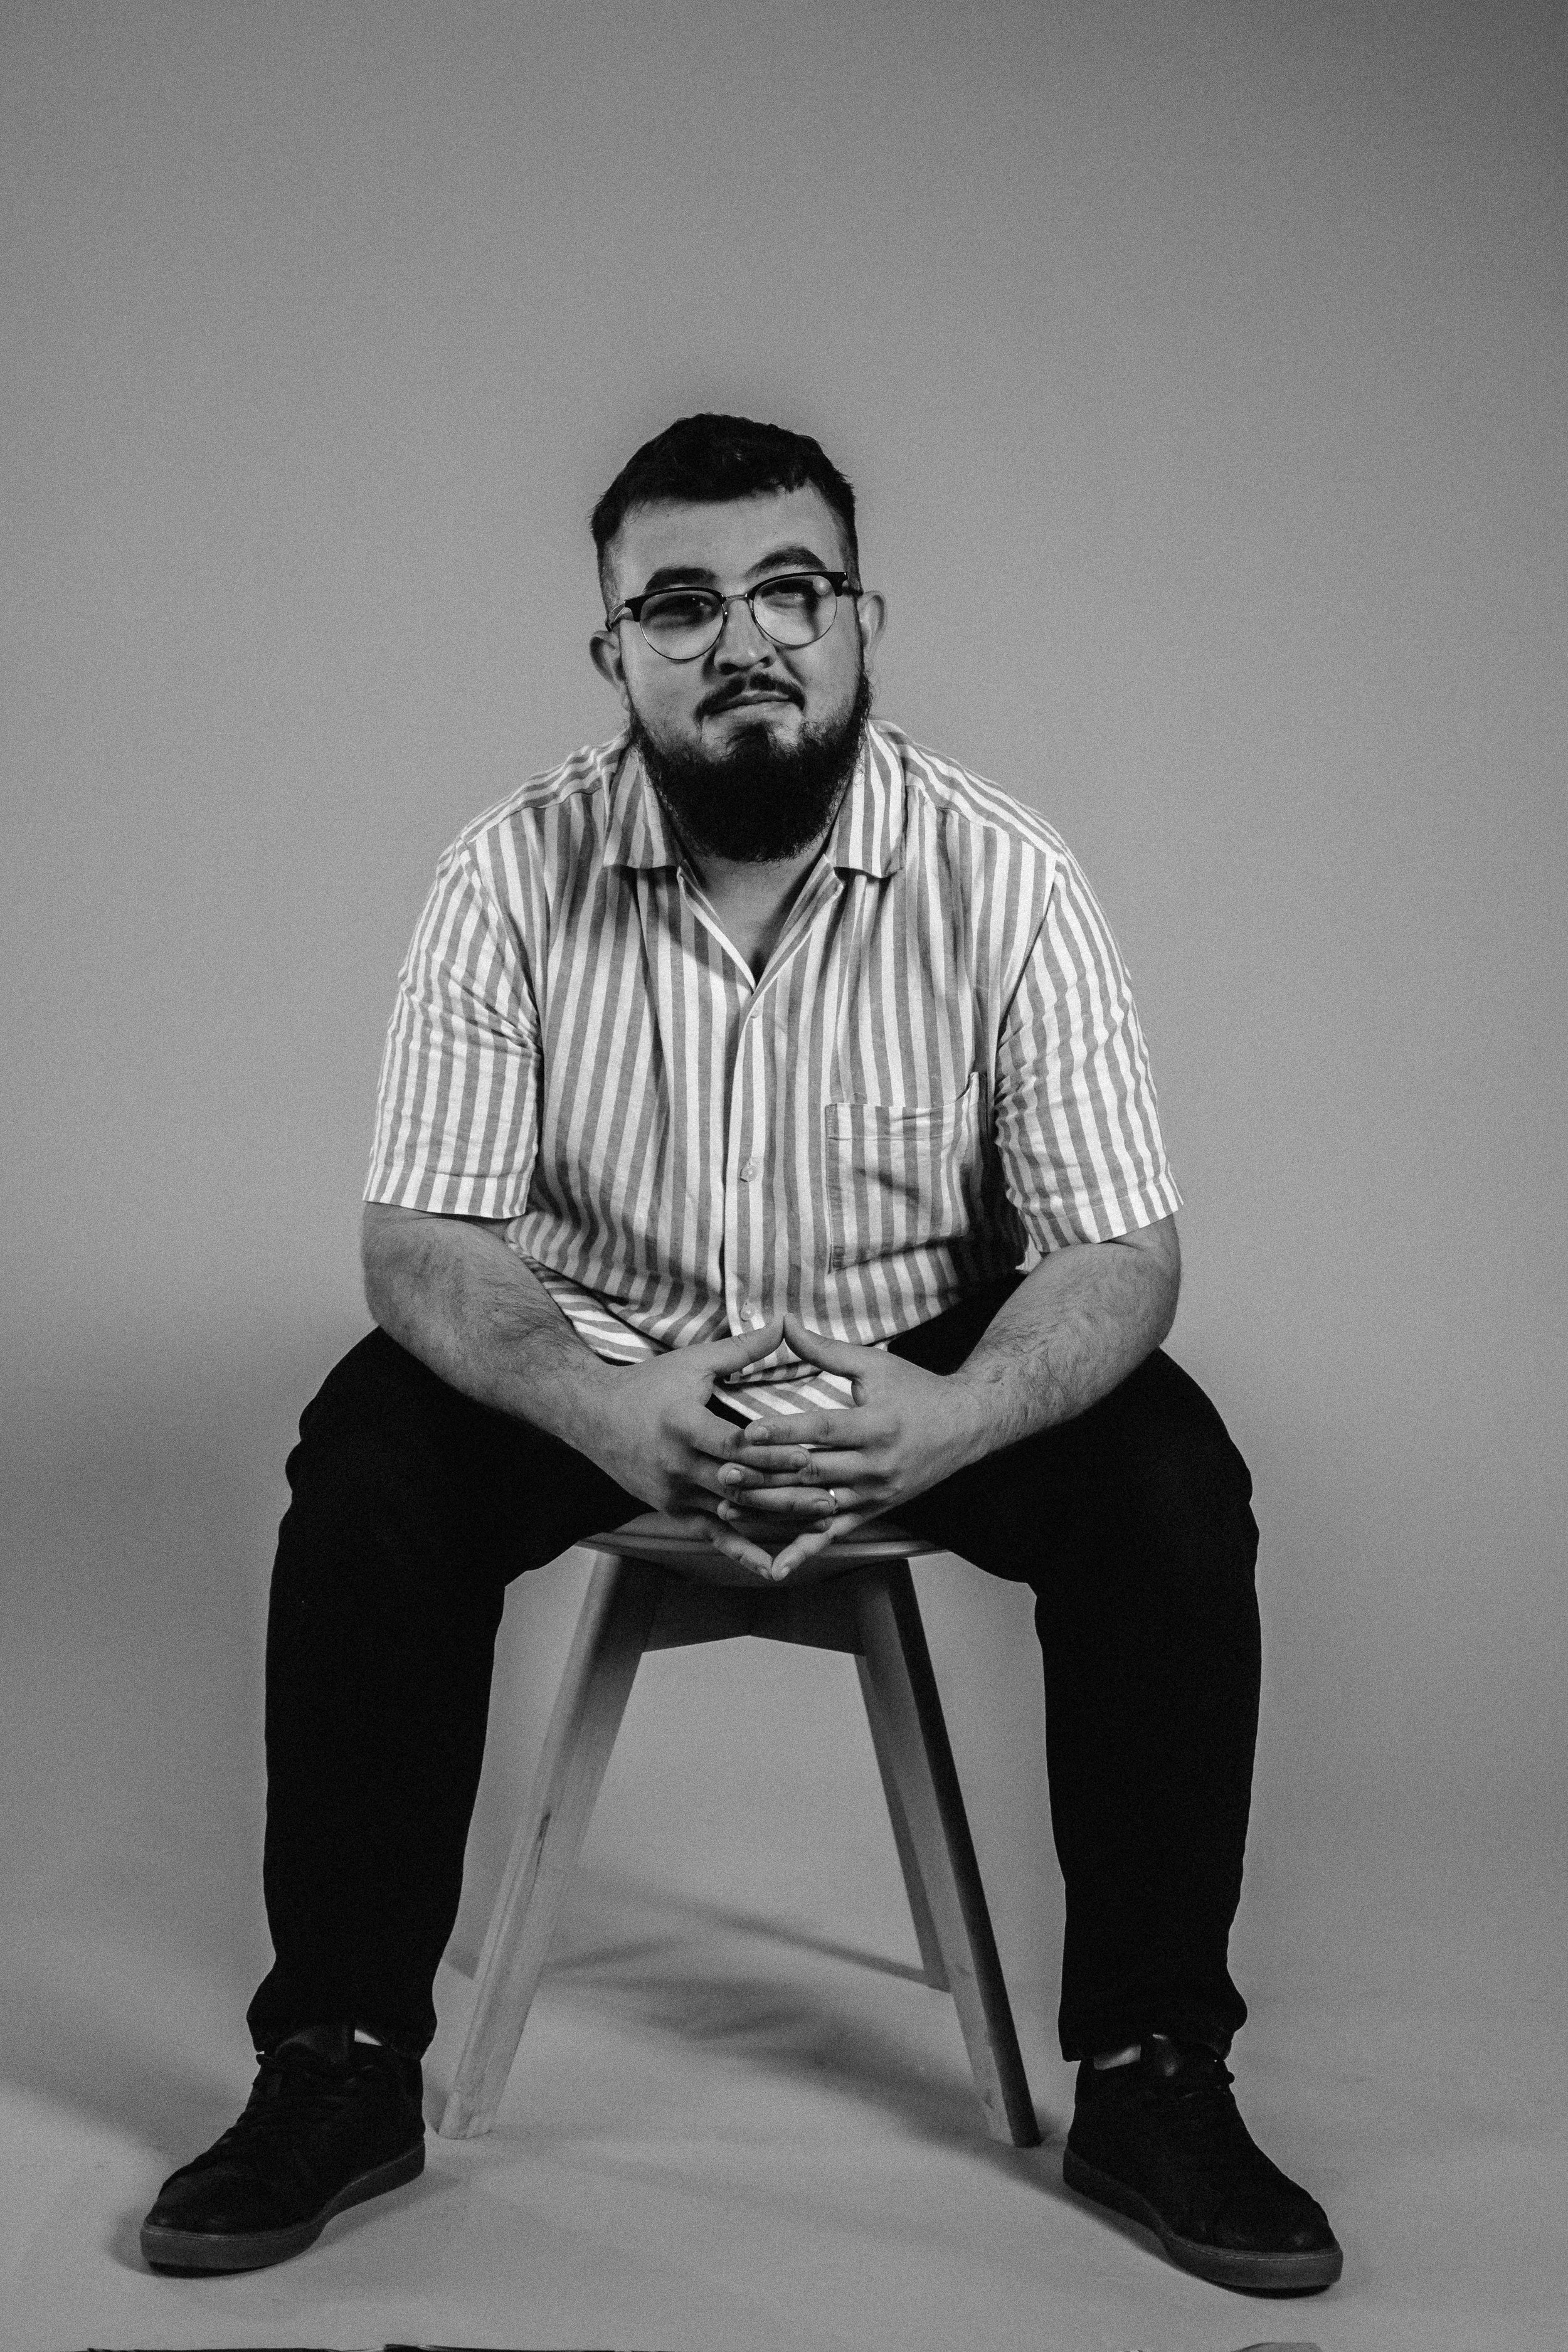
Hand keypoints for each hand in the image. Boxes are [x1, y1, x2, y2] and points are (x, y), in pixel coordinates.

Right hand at [580, 1318, 836, 1577]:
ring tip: (819, 1526)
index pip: (732, 1446)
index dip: (769, 1454)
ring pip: (732, 1513)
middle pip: (739, 1485)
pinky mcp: (672, 1510)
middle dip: (785, 1494)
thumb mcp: (693, 1362)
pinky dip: (743, 1551)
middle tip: (831, 1500)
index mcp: (683, 1424)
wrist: (592, 1415)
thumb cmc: (647, 1384)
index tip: (807, 1458)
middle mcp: (677, 1464)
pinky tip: (773, 1567)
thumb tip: (783, 1324)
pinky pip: (712, 1535)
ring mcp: (673, 1492)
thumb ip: (741, 1349)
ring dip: (776, 1521)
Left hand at [713, 1312, 987, 1579]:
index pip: (821, 1430)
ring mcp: (873, 1494)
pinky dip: (803, 1550)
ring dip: (771, 1510)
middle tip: (723, 1473)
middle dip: (765, 1475)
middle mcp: (875, 1465)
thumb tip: (785, 1324)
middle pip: (811, 1472)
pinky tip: (775, 1567)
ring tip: (729, 1508)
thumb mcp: (874, 1365)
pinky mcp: (873, 1511)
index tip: (747, 1433)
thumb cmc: (917, 1390)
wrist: (965, 1426)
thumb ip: (826, 1350)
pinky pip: (833, 1534)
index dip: (783, 1432)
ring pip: (814, 1506)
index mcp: (875, 1425)